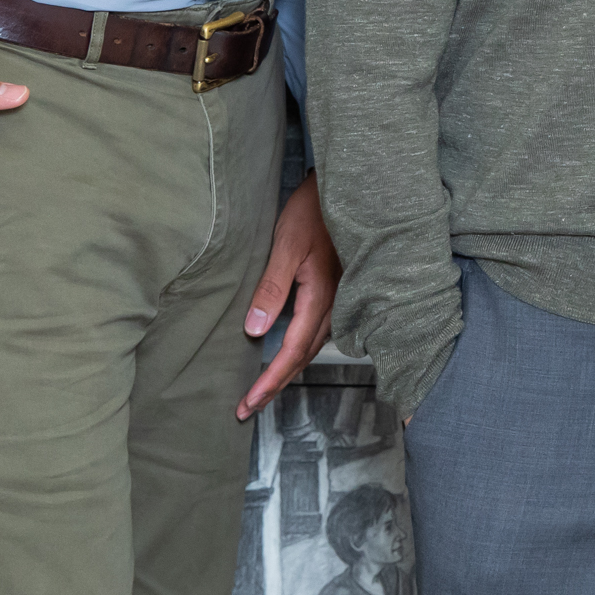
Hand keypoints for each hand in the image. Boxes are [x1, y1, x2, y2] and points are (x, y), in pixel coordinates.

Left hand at [238, 175, 340, 418]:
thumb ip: (272, 288)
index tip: (248, 404)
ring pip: (312, 346)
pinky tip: (287, 349)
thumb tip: (254, 331)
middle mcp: (333, 304)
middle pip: (304, 357)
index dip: (270, 381)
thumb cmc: (312, 211)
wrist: (346, 186)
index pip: (292, 352)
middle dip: (276, 384)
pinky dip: (299, 349)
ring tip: (264, 387)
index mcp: (320, 298)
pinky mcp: (335, 289)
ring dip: (288, 369)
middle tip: (248, 407)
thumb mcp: (285, 245)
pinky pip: (318, 330)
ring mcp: (338, 297)